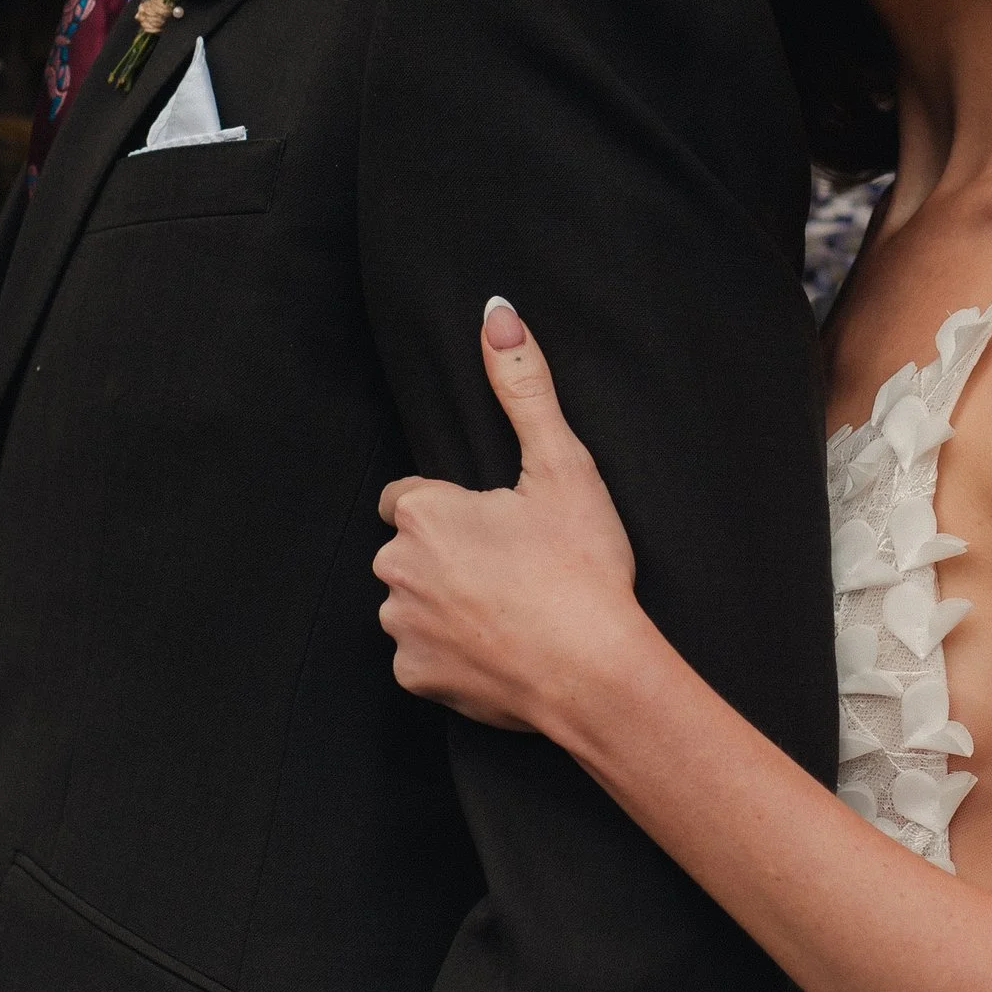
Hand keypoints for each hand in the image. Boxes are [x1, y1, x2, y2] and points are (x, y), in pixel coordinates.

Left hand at [375, 299, 642, 734]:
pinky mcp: (414, 677)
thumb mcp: (561, 466)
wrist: (596, 674)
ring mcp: (401, 627)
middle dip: (448, 555)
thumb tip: (497, 313)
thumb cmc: (580, 568)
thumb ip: (523, 386)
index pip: (410, 498)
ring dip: (446, 603)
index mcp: (422, 513)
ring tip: (510, 609)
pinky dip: (452, 653)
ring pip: (414, 603)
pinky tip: (499, 649)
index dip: (454, 509)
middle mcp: (394, 568)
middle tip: (514, 568)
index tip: (499, 527)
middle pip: (411, 550)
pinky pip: (422, 656)